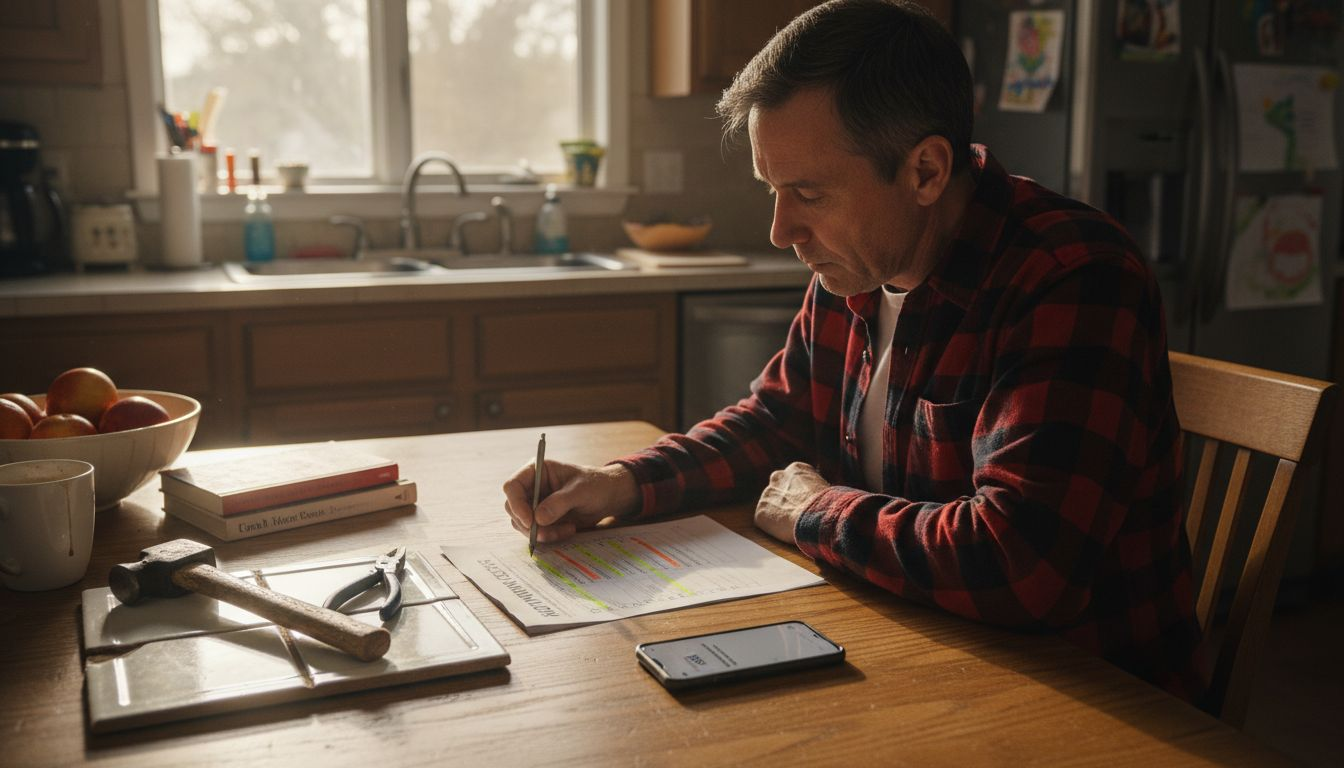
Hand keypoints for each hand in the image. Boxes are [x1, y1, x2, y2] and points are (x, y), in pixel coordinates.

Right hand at [502, 460, 638, 544]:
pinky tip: (568, 530)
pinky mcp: (541, 519)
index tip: (530, 521)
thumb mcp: (580, 491)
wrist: (607, 497)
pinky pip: (535, 532)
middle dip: (528, 524)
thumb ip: (560, 502)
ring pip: (522, 523)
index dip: (516, 504)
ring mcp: (535, 504)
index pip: (512, 486)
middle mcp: (531, 487)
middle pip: (513, 508)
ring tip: (566, 529)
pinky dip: (549, 536)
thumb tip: (538, 518)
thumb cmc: (595, 485)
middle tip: (547, 533)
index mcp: (536, 471)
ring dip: (541, 532)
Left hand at [754, 461, 828, 543]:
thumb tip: (815, 499)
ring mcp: (766, 495)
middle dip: (783, 499)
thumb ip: (813, 489)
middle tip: (795, 513)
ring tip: (794, 525)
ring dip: (779, 513)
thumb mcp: (824, 488)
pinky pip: (766, 521)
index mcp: (795, 469)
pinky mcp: (760, 512)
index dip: (799, 493)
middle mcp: (777, 477)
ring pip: (770, 505)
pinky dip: (774, 528)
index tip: (804, 503)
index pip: (793, 479)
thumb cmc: (827, 505)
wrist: (817, 516)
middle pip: (778, 489)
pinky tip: (787, 531)